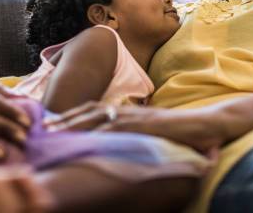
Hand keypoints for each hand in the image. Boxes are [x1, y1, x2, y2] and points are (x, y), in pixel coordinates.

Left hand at [44, 101, 224, 153]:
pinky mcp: (148, 126)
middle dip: (68, 119)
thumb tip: (119, 143)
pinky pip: (121, 129)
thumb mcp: (154, 130)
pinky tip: (88, 140)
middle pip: (93, 110)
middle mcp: (131, 112)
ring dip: (77, 124)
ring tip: (57, 132)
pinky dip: (102, 133)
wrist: (207, 125)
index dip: (74, 115)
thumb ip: (137, 133)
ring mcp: (139, 118)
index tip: (54, 123)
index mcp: (131, 112)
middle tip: (45, 128)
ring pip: (101, 118)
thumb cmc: (182, 131)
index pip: (97, 110)